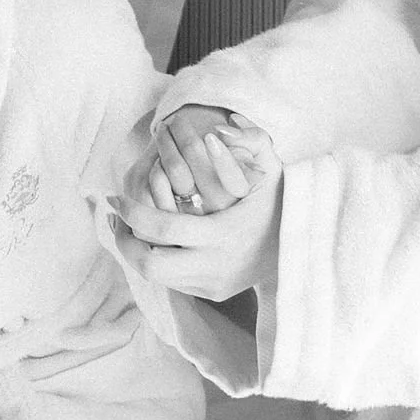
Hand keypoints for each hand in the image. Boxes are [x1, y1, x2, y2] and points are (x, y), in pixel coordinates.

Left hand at [122, 118, 286, 302]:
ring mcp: (214, 284)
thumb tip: (220, 126)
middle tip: (113, 218)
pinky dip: (156, 261)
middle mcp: (215, 266)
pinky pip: (173, 282)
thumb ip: (250, 138)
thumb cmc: (282, 199)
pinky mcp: (214, 293)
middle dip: (123, 243)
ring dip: (135, 252)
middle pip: (150, 266)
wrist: (305, 245)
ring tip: (125, 226)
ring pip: (157, 278)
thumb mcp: (273, 165)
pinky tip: (149, 240)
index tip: (114, 197)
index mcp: (222, 235)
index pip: (161, 229)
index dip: (130, 212)